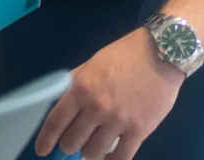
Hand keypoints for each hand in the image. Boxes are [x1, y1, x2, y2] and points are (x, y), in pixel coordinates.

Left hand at [34, 29, 182, 158]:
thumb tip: (59, 105)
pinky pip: (121, 158)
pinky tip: (108, 157)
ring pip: (93, 153)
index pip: (56, 122)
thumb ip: (74, 84)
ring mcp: (119, 121)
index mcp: (81, 88)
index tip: (42, 150)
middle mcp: (97, 107)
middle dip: (69, 144)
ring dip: (89, 152)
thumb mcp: (91, 64)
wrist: (161, 54)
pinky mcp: (140, 131)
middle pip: (72, 142)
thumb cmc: (123, 55)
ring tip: (93, 145)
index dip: (46, 140)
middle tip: (74, 140)